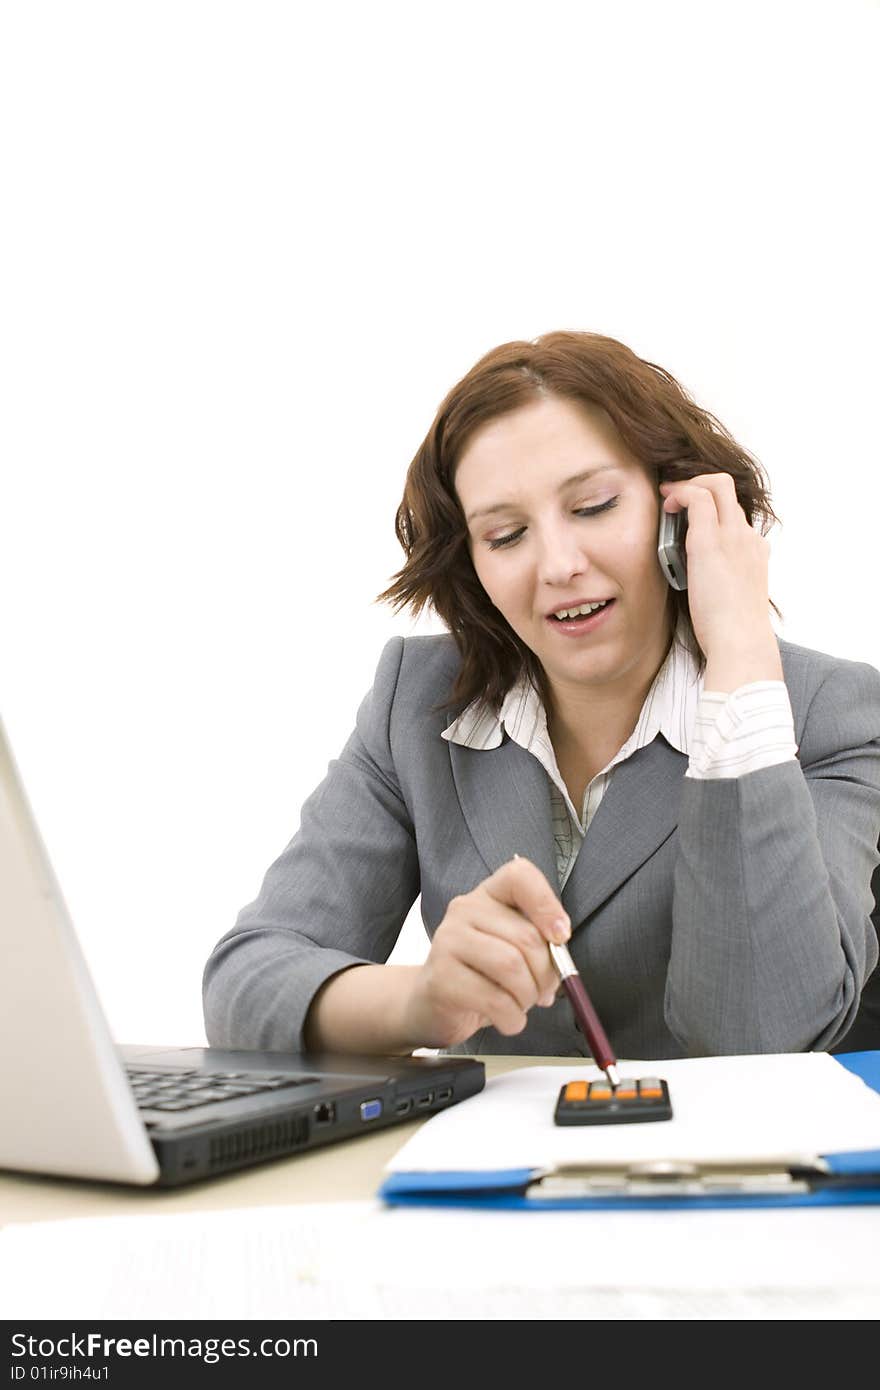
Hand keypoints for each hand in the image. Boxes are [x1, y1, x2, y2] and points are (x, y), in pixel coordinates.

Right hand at [404, 857, 568, 1047]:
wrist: (431, 1003)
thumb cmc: (482, 974)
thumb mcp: (513, 950)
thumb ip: (540, 947)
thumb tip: (562, 963)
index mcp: (489, 895)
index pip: (520, 876)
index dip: (547, 905)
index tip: (560, 937)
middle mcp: (465, 909)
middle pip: (526, 936)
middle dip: (546, 974)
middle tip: (543, 992)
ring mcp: (448, 941)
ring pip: (511, 967)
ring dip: (528, 997)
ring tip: (522, 1005)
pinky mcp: (441, 977)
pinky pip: (494, 1000)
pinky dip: (513, 1018)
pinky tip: (509, 1019)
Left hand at [659, 473, 782, 687]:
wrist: (741, 641)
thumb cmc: (732, 632)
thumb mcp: (732, 600)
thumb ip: (721, 583)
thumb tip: (702, 585)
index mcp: (754, 552)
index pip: (736, 516)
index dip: (713, 509)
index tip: (691, 516)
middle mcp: (746, 538)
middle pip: (729, 491)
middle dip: (701, 484)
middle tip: (676, 497)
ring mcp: (731, 536)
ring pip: (718, 485)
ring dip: (689, 485)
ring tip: (667, 499)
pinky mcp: (710, 541)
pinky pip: (697, 497)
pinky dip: (679, 493)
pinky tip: (665, 504)